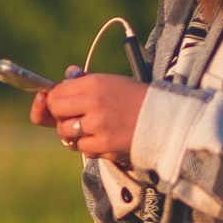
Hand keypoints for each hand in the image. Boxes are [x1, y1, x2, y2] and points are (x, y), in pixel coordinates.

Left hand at [33, 68, 147, 161]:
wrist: (167, 119)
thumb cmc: (137, 99)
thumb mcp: (113, 82)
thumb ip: (85, 82)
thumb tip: (66, 75)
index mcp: (95, 83)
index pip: (56, 93)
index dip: (55, 100)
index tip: (63, 105)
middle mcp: (94, 101)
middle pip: (56, 111)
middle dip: (61, 116)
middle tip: (75, 119)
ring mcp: (98, 124)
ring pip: (65, 132)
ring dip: (73, 134)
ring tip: (91, 130)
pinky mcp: (103, 144)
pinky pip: (81, 148)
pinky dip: (88, 147)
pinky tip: (102, 140)